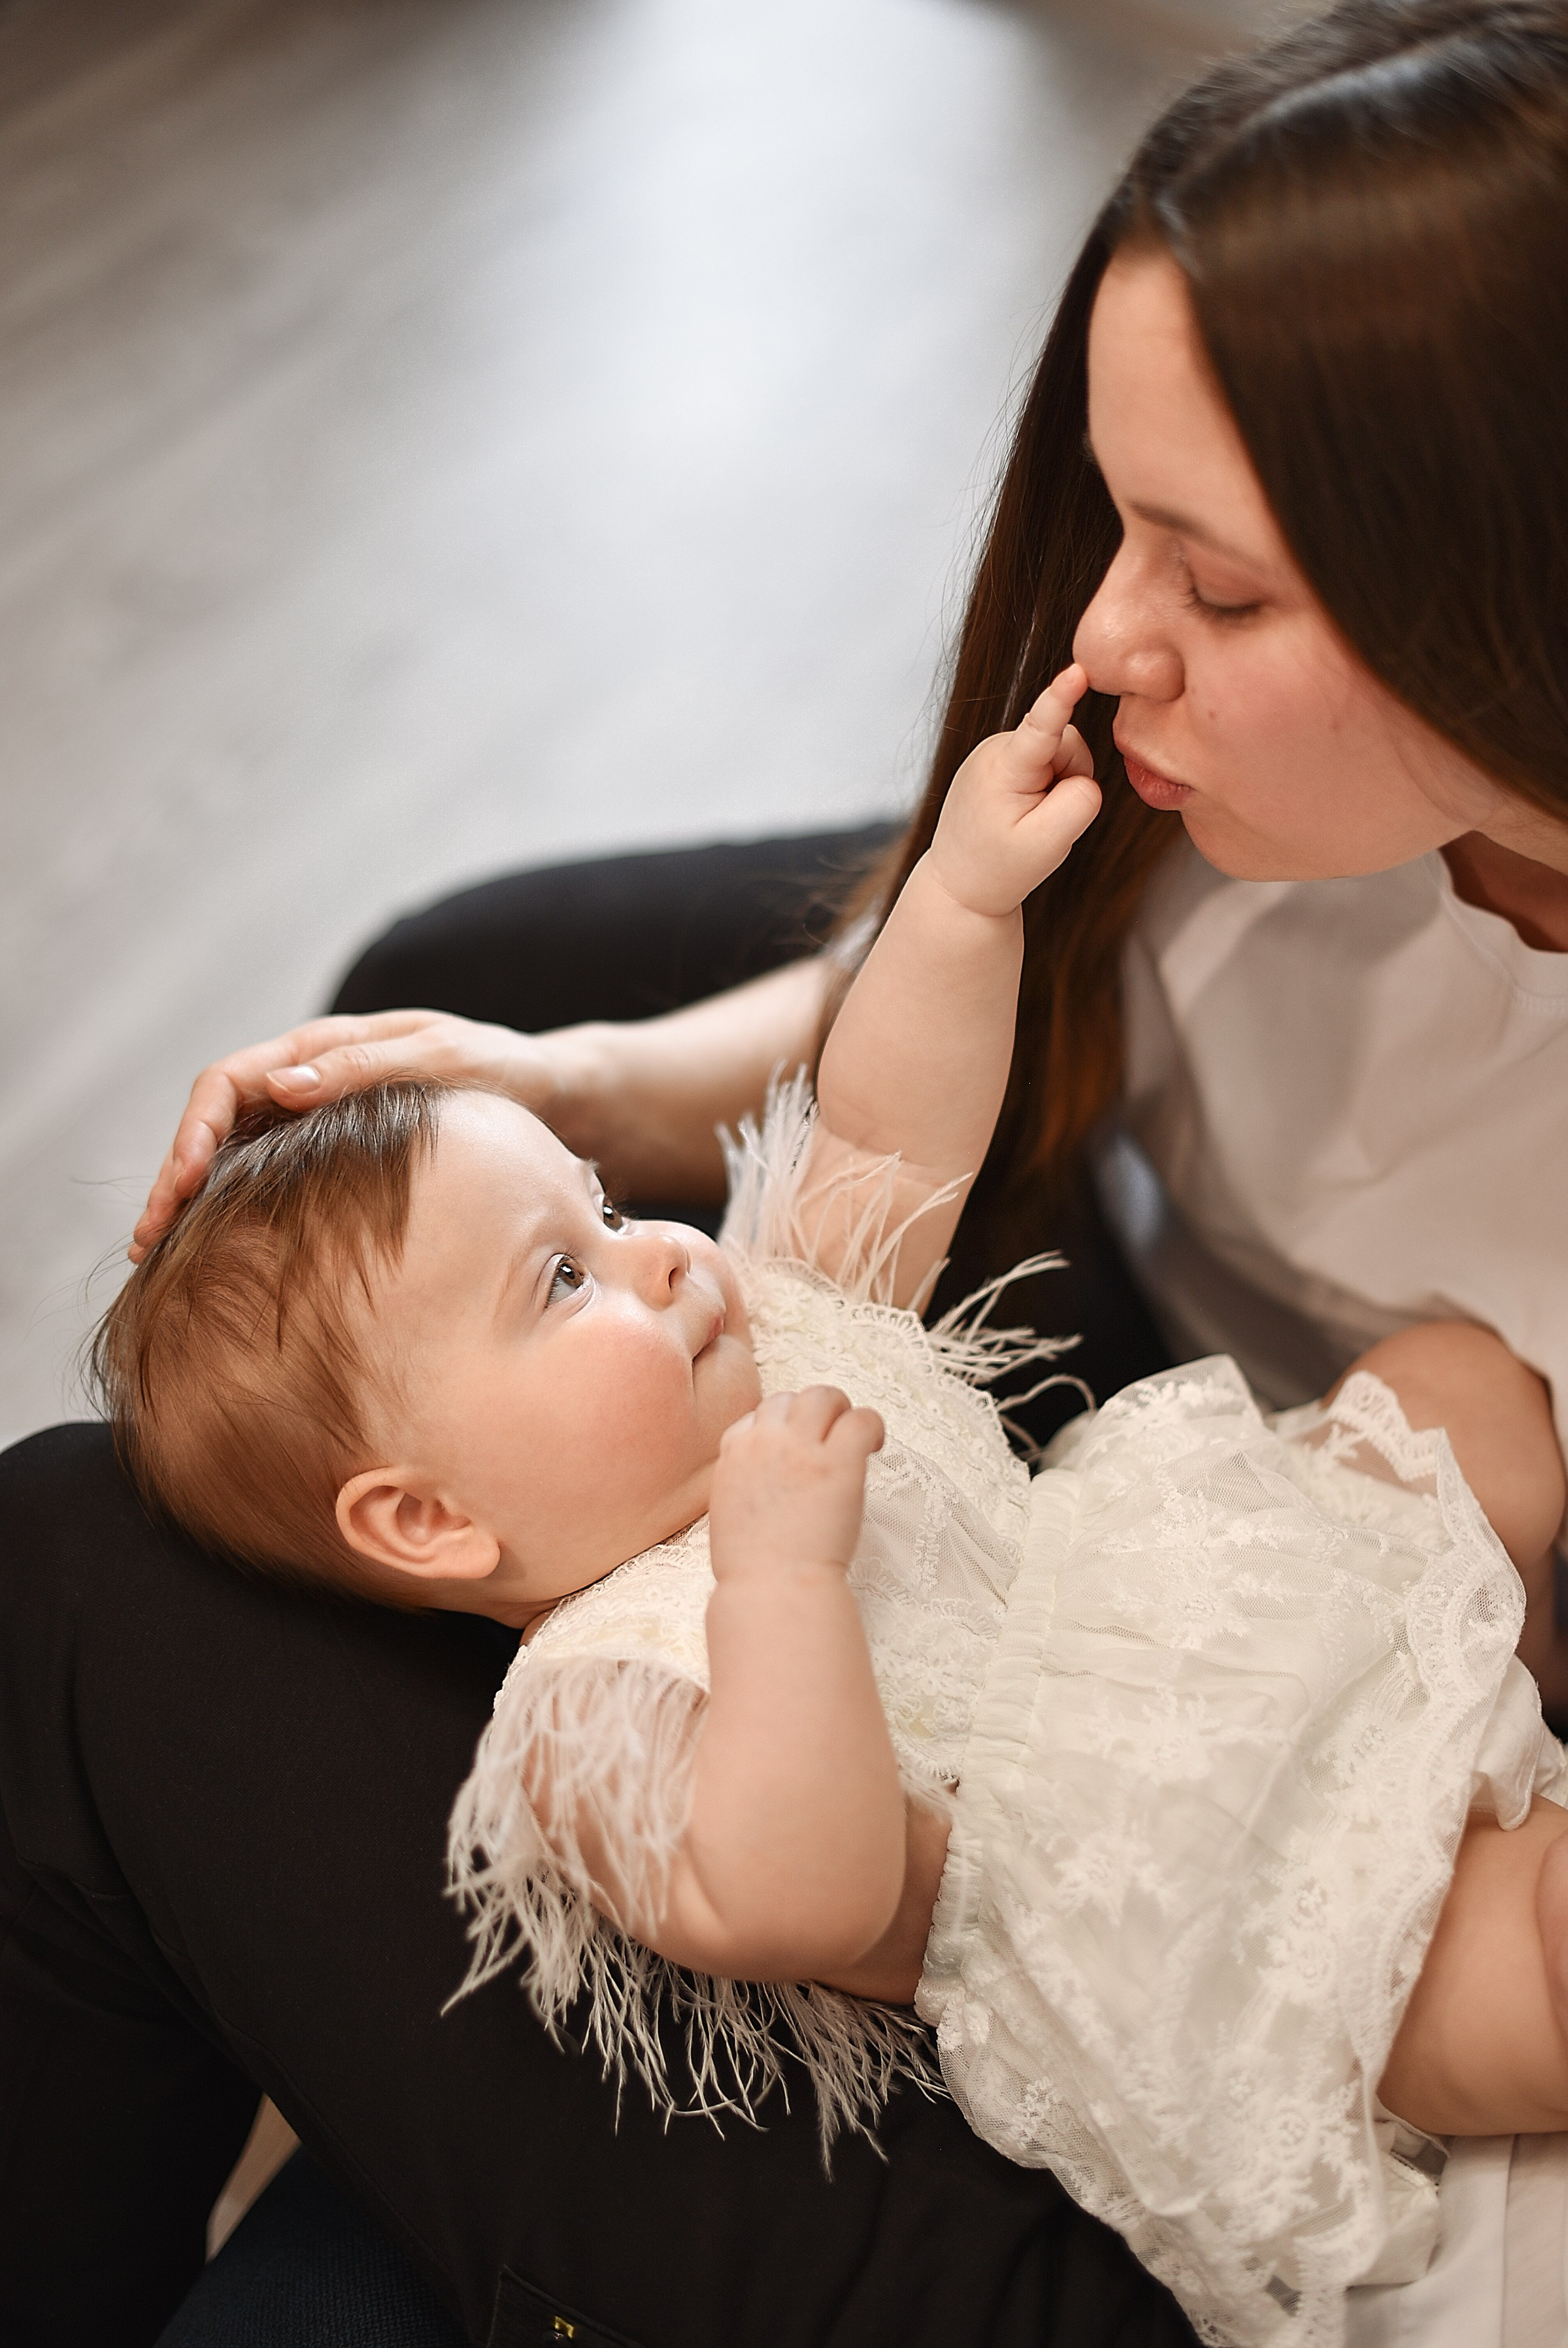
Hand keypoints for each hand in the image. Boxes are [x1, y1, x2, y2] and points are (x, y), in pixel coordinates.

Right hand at [130, 1009, 574, 1258]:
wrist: (553, 1096)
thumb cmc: (505, 1072)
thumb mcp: (449, 1061)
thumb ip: (368, 1068)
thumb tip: (283, 1083)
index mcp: (325, 1046)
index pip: (229, 1082)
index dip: (193, 1133)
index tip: (176, 1186)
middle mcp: (309, 1080)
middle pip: (215, 1124)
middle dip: (173, 1178)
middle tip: (149, 1242)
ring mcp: (318, 1120)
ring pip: (234, 1155)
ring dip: (193, 1200)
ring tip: (162, 1258)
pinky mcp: (335, 1156)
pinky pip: (269, 1178)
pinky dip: (235, 1211)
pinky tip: (219, 1253)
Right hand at [709, 1387, 884, 1581]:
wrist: (773, 1590)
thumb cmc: (751, 1567)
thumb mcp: (728, 1511)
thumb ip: (742, 1481)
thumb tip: (766, 1475)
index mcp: (734, 1454)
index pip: (756, 1416)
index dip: (779, 1428)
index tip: (795, 1448)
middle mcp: (765, 1442)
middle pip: (789, 1398)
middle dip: (809, 1412)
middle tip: (829, 1439)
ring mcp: (802, 1449)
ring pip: (823, 1396)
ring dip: (840, 1411)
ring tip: (852, 1440)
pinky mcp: (839, 1462)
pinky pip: (862, 1419)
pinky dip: (873, 1426)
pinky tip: (876, 1448)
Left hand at [928, 663, 1100, 919]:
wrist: (960, 885)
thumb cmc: (1001, 868)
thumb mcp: (1048, 845)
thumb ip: (1081, 802)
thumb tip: (1084, 773)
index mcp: (1003, 769)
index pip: (1041, 727)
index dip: (1062, 697)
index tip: (1077, 671)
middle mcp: (993, 749)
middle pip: (1068, 743)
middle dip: (1069, 779)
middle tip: (1041, 821)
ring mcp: (993, 750)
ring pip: (1059, 752)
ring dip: (1056, 785)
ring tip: (1026, 819)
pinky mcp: (997, 757)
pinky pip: (1044, 760)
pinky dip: (1044, 786)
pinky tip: (1020, 810)